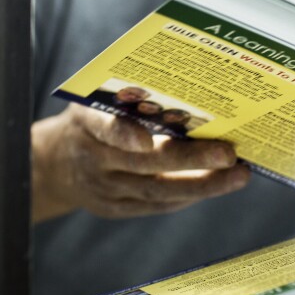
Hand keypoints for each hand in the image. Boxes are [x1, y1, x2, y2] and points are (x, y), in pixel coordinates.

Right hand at [31, 104, 249, 220]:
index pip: (102, 127)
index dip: (122, 133)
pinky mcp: (116, 209)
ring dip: (202, 185)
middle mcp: (94, 158)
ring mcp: (105, 189)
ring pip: (156, 191)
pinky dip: (189, 195)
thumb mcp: (96, 99)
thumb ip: (130, 96)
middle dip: (189, 159)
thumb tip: (190, 84)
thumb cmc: (93, 119)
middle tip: (228, 154)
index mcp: (86, 122)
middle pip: (143, 163)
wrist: (55, 163)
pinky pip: (157, 205)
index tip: (146, 140)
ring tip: (238, 175)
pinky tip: (218, 185)